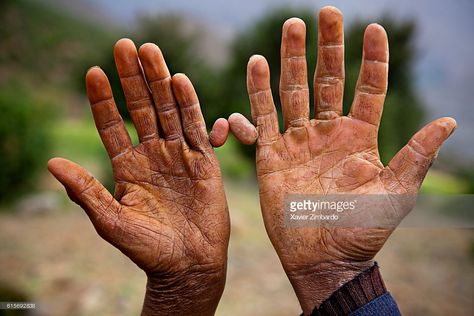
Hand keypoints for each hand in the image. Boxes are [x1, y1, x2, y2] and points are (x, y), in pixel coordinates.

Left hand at [48, 39, 229, 315]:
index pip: (112, 125)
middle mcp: (152, 154)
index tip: (93, 72)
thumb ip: (86, 190)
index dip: (103, 100)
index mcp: (128, 167)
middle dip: (132, 78)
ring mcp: (179, 154)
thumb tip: (52, 163)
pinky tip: (179, 81)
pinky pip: (195, 127)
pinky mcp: (204, 160)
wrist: (188, 264)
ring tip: (149, 51)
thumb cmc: (148, 249)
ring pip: (168, 110)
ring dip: (159, 81)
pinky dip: (189, 104)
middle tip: (125, 45)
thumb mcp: (110, 221)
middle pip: (141, 108)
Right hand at [229, 6, 455, 313]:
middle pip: (329, 80)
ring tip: (292, 26)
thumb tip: (448, 121)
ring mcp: (299, 141)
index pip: (369, 89)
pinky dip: (259, 92)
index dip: (373, 59)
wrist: (322, 258)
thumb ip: (416, 157)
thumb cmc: (361, 231)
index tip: (373, 28)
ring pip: (295, 91)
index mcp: (360, 138)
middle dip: (328, 46)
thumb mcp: (396, 195)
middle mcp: (329, 133)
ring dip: (292, 59)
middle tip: (326, 13)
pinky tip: (257, 65)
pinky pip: (265, 117)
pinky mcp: (272, 154)